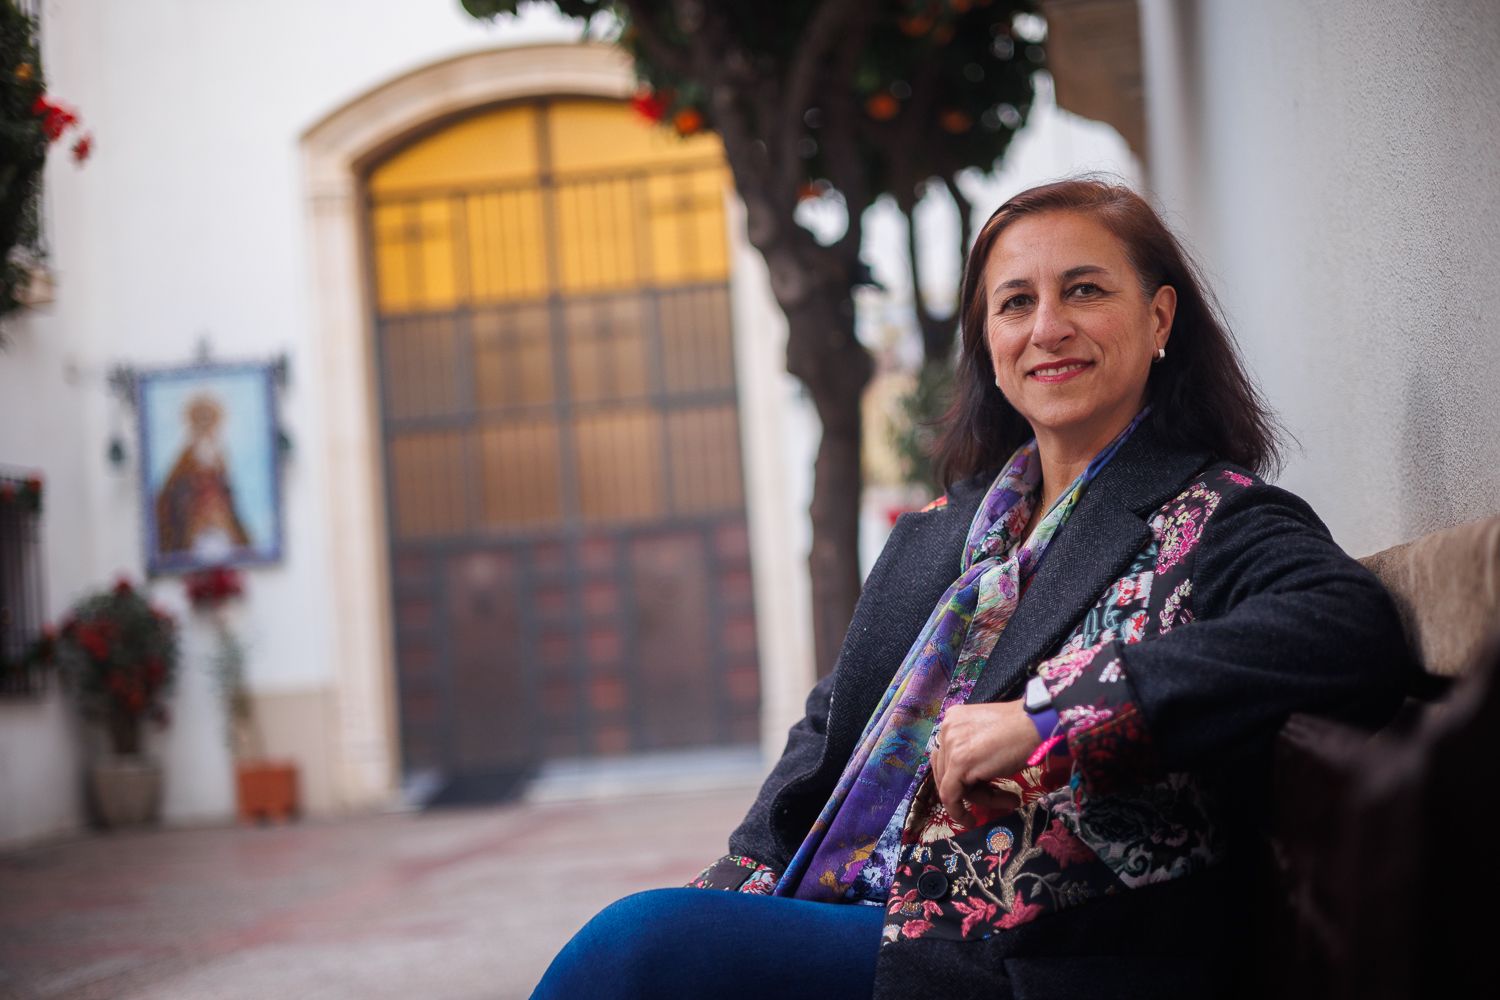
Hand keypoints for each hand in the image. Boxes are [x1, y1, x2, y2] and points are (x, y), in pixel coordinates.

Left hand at [931, 700, 1042, 826]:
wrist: (1037, 726)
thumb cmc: (1024, 730)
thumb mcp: (991, 740)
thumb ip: (975, 752)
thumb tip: (971, 779)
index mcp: (954, 719)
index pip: (948, 755)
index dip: (965, 776)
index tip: (984, 788)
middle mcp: (947, 728)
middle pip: (948, 770)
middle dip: (973, 789)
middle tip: (1002, 797)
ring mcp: (951, 744)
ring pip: (953, 784)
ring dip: (980, 798)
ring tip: (1010, 801)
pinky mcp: (959, 763)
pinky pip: (950, 795)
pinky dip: (958, 812)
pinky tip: (971, 821)